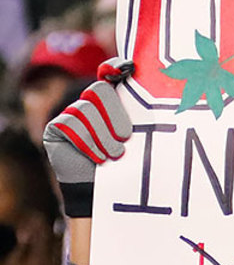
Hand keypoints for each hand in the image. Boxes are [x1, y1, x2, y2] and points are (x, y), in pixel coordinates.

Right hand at [43, 58, 133, 218]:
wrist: (105, 195)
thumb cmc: (126, 166)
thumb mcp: (139, 138)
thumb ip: (140, 115)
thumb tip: (146, 86)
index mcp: (109, 102)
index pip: (107, 75)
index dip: (113, 68)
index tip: (127, 69)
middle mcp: (87, 103)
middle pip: (98, 91)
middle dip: (114, 114)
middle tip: (125, 138)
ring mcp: (69, 114)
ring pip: (85, 109)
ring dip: (103, 135)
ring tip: (115, 155)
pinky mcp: (55, 128)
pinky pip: (70, 124)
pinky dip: (87, 142)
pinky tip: (98, 158)